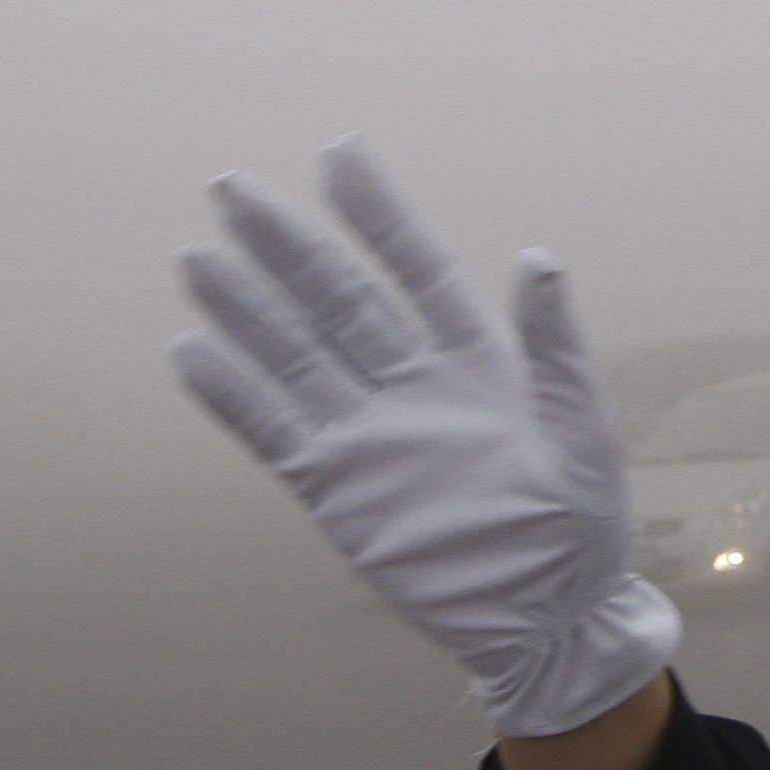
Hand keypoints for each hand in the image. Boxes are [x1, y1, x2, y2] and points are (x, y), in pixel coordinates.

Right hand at [168, 139, 679, 737]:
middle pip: (338, 299)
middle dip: (288, 244)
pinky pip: (274, 432)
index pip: (416, 267)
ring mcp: (369, 434)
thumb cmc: (580, 523)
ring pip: (294, 355)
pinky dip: (232, 397)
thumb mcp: (580, 429)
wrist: (548, 616)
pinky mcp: (338, 488)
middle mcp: (412, 385)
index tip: (338, 153)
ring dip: (246, 309)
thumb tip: (539, 255)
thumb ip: (552, 346)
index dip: (378, 212)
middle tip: (233, 187)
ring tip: (196, 258)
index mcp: (476, 360)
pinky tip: (189, 353)